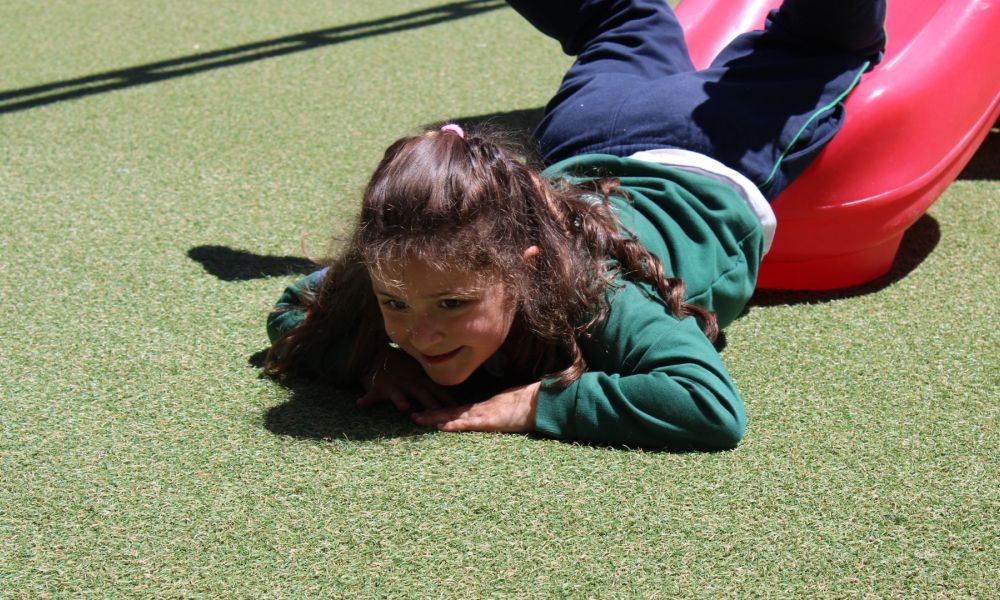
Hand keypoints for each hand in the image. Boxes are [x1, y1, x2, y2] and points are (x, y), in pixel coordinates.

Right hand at [357, 348, 453, 412]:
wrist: (377, 355)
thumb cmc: (402, 367)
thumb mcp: (420, 371)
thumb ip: (434, 382)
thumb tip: (455, 394)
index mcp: (421, 379)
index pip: (438, 389)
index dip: (448, 399)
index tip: (459, 409)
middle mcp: (410, 382)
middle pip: (422, 394)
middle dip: (431, 403)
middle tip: (438, 414)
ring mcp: (393, 384)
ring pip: (398, 394)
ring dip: (401, 400)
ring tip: (404, 407)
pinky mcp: (377, 387)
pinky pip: (371, 394)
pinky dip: (366, 399)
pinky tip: (361, 403)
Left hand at [411, 382, 540, 432]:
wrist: (540, 401)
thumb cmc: (528, 405)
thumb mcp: (509, 408)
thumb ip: (498, 412)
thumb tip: (493, 417)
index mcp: (484, 406)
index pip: (459, 409)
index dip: (442, 411)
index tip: (427, 411)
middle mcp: (480, 408)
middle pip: (451, 410)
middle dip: (432, 413)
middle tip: (413, 415)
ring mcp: (484, 414)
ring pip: (454, 416)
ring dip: (435, 418)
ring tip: (417, 419)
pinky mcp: (490, 421)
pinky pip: (468, 424)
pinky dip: (453, 425)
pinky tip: (441, 427)